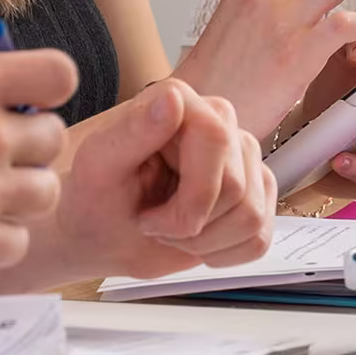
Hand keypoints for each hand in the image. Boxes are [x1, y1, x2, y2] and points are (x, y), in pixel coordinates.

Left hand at [43, 79, 275, 280]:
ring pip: (252, 216)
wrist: (103, 234)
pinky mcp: (255, 193)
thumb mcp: (99, 166)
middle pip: (236, 188)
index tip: (148, 216)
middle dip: (189, 225)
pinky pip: (259, 238)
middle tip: (153, 224)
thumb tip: (173, 99)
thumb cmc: (95, 199)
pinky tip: (194, 241)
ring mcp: (242, 158)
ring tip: (170, 231)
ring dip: (205, 242)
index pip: (217, 140)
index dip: (190, 197)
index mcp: (180, 102)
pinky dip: (223, 255)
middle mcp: (218, 121)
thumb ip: (135, 130)